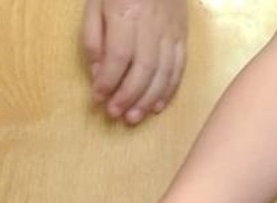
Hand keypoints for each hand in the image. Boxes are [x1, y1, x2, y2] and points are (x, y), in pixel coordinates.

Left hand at [82, 0, 186, 124]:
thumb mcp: (95, 5)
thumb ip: (94, 39)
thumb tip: (99, 74)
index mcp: (127, 14)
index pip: (118, 57)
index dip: (108, 82)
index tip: (97, 98)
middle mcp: (152, 26)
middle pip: (143, 69)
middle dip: (128, 96)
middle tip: (115, 115)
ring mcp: (171, 31)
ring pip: (163, 72)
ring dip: (148, 99)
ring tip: (134, 117)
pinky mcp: (183, 35)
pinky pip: (179, 67)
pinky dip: (169, 90)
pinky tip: (157, 105)